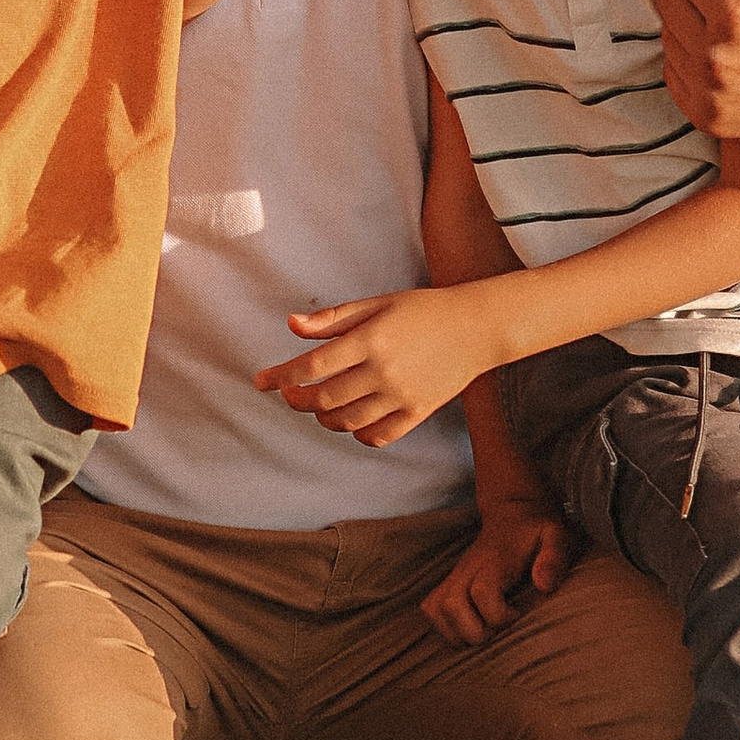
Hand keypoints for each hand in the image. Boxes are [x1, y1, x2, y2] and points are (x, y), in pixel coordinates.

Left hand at [253, 282, 499, 445]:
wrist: (477, 327)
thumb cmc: (422, 309)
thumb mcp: (377, 304)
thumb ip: (333, 319)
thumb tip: (291, 324)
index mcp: (370, 339)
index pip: (313, 366)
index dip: (282, 377)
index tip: (262, 382)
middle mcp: (384, 370)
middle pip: (325, 398)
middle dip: (297, 400)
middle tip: (289, 394)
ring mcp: (402, 394)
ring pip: (347, 421)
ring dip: (323, 418)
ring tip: (318, 407)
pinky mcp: (419, 411)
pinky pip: (379, 436)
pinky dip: (357, 434)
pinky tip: (351, 422)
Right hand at [421, 495, 578, 647]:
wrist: (514, 512)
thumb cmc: (537, 531)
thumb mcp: (557, 537)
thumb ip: (553, 559)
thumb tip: (544, 585)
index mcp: (494, 561)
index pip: (483, 593)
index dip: (500, 615)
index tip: (518, 613)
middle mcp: (468, 568)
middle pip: (450, 606)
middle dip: (476, 631)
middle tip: (500, 629)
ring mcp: (455, 575)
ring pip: (435, 610)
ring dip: (458, 632)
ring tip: (485, 629)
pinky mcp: (449, 582)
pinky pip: (431, 609)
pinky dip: (446, 627)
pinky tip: (472, 626)